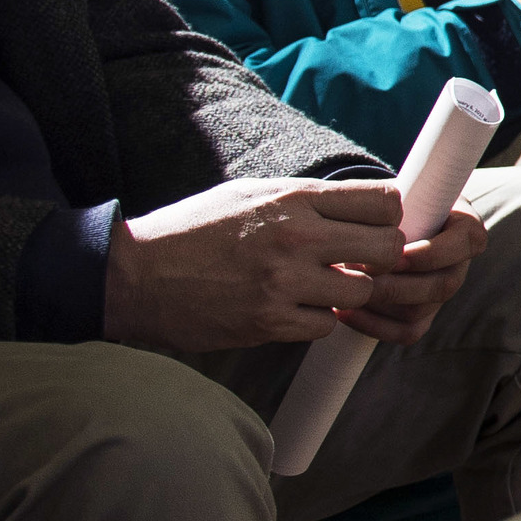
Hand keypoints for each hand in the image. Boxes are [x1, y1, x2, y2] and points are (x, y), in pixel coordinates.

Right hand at [101, 178, 487, 352]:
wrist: (132, 276)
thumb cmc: (194, 230)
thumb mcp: (251, 194)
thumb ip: (308, 199)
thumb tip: (366, 204)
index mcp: (293, 199)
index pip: (384, 202)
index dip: (388, 218)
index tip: (372, 228)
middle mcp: (294, 238)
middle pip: (388, 248)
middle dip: (381, 259)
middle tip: (358, 264)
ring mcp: (282, 283)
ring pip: (361, 291)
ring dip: (348, 294)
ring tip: (320, 288)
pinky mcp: (267, 323)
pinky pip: (324, 327)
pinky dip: (315, 322)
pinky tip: (292, 310)